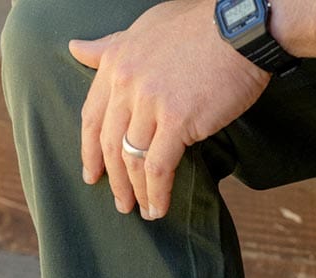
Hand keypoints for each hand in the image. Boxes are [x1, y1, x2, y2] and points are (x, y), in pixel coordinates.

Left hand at [68, 0, 270, 219]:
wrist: (239, 28)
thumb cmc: (200, 27)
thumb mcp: (145, 29)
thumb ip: (111, 47)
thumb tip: (76, 49)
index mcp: (116, 62)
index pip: (92, 115)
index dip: (89, 151)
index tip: (91, 175)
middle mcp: (127, 82)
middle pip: (108, 143)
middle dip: (112, 180)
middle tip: (120, 203)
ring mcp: (150, 102)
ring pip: (131, 159)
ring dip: (135, 192)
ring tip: (143, 212)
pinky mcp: (177, 120)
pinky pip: (158, 167)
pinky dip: (157, 192)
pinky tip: (159, 208)